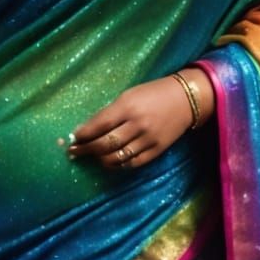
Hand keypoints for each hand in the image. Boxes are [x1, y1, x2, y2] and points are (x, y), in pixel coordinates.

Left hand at [68, 75, 196, 170]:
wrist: (186, 100)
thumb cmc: (153, 94)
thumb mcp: (129, 95)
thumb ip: (110, 112)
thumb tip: (87, 129)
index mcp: (128, 106)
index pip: (99, 125)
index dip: (83, 135)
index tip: (73, 139)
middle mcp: (137, 124)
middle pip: (105, 144)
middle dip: (86, 149)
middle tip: (76, 151)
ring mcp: (148, 140)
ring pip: (116, 157)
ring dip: (100, 159)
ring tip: (93, 156)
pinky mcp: (156, 151)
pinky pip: (132, 164)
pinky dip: (118, 165)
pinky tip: (110, 161)